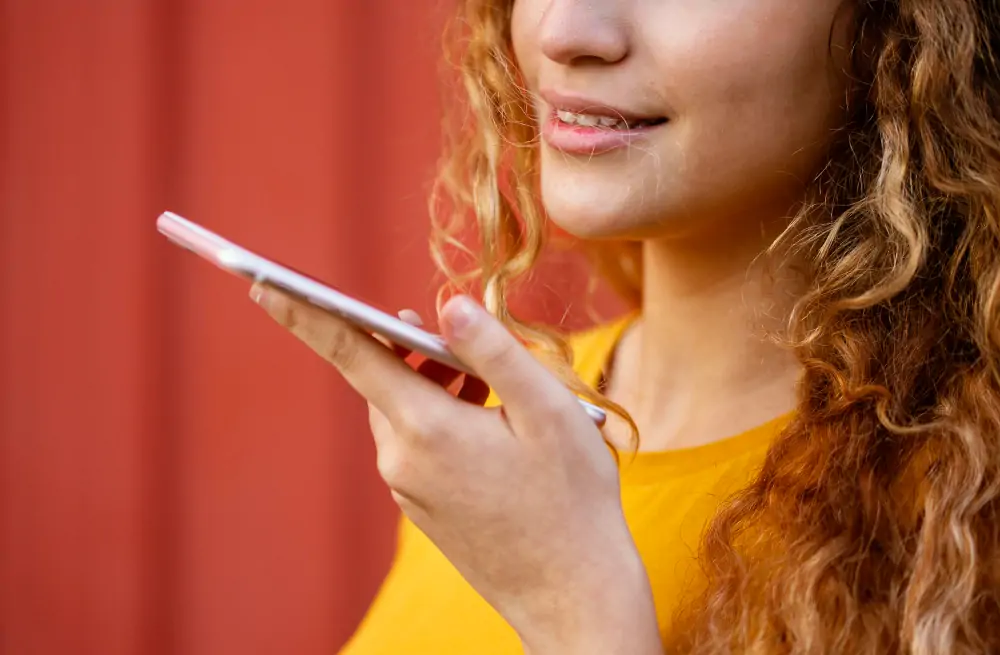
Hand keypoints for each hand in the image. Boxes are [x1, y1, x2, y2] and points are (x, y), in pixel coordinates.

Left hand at [251, 286, 661, 653]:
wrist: (572, 596)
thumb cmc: (570, 500)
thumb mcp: (548, 410)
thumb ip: (493, 350)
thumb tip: (447, 304)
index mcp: (426, 428)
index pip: (349, 353)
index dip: (306, 313)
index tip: (262, 284)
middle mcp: (402, 459)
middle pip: (384, 381)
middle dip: (412, 350)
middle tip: (461, 339)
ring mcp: (408, 489)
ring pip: (403, 413)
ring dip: (433, 385)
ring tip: (486, 383)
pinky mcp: (422, 508)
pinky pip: (416, 444)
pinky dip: (439, 419)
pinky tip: (483, 421)